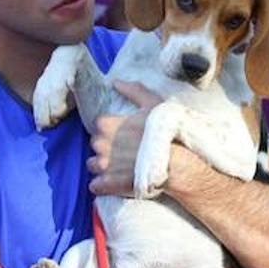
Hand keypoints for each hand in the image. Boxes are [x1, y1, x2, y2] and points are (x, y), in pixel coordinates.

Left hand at [87, 80, 164, 195]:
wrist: (175, 163)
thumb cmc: (166, 132)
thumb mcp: (153, 104)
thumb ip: (133, 91)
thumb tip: (116, 82)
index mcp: (107, 124)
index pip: (99, 125)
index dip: (111, 129)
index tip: (123, 133)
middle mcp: (101, 144)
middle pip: (96, 144)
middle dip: (107, 147)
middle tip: (124, 150)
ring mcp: (103, 165)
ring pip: (93, 164)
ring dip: (103, 166)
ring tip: (120, 167)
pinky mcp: (108, 184)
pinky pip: (95, 185)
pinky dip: (102, 184)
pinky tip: (114, 182)